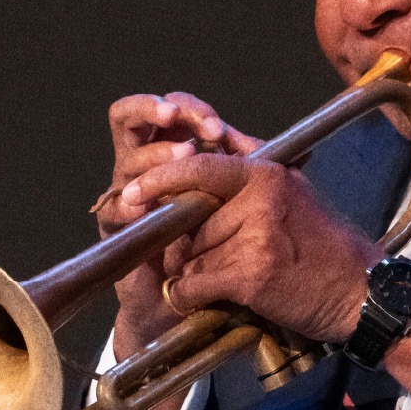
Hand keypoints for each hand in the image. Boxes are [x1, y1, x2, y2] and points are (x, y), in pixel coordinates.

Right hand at [94, 92, 260, 362]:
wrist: (196, 300)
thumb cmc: (222, 246)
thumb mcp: (245, 208)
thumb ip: (257, 180)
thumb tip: (297, 152)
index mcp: (174, 150)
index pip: (171, 110)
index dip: (189, 110)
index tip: (216, 127)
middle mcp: (145, 166)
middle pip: (129, 117)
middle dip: (152, 111)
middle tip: (176, 118)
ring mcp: (126, 194)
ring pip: (126, 160)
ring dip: (152, 155)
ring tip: (179, 158)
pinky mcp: (115, 229)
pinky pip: (113, 209)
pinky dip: (127, 205)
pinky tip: (142, 205)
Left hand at [121, 153, 380, 345]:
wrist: (361, 291)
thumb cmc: (324, 248)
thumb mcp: (292, 195)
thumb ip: (249, 179)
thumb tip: (193, 169)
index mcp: (265, 172)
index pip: (197, 166)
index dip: (159, 178)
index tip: (133, 193)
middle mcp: (260, 197)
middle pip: (187, 220)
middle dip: (184, 245)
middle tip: (205, 261)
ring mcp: (256, 235)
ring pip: (188, 255)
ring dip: (193, 275)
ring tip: (225, 282)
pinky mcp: (252, 273)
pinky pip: (193, 284)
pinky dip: (192, 297)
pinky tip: (213, 300)